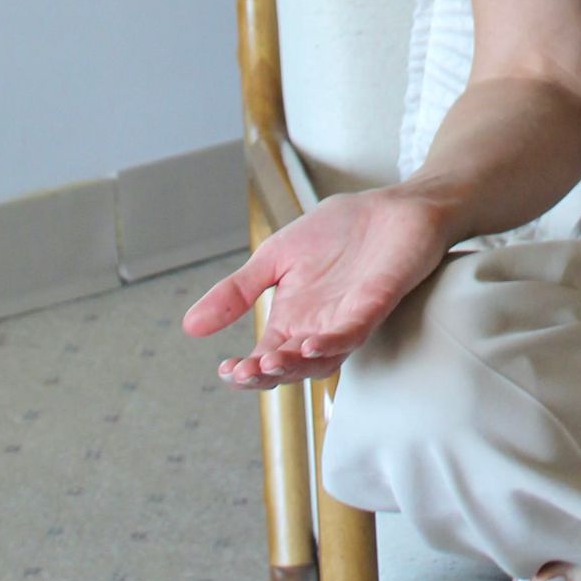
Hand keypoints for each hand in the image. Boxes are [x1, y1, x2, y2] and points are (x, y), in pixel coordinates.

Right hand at [181, 185, 449, 385]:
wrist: (391, 205)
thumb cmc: (340, 231)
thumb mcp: (275, 257)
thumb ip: (237, 290)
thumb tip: (190, 326)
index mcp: (292, 322)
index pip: (264, 360)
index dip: (244, 373)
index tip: (225, 369)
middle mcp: (318, 330)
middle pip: (289, 369)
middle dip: (265, 375)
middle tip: (243, 372)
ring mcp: (348, 321)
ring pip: (320, 361)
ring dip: (294, 366)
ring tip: (269, 362)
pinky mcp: (374, 306)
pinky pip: (352, 334)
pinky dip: (331, 344)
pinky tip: (310, 344)